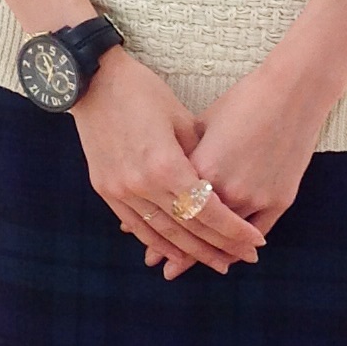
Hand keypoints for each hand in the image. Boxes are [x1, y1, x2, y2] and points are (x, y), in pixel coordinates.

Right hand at [70, 50, 266, 279]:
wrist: (92, 82)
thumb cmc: (143, 91)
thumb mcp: (181, 119)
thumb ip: (199, 157)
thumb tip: (218, 186)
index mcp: (166, 166)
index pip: (207, 211)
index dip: (233, 230)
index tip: (254, 242)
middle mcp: (142, 185)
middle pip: (188, 228)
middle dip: (218, 247)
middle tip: (241, 259)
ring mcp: (121, 190)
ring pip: (161, 233)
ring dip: (189, 252)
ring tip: (215, 262)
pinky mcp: (106, 189)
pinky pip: (136, 224)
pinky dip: (156, 240)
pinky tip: (174, 252)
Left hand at [153, 59, 334, 279]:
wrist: (292, 92)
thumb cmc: (243, 101)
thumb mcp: (203, 126)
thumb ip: (183, 159)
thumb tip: (159, 183)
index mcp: (200, 168)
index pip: (174, 208)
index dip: (159, 231)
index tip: (146, 249)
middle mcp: (226, 189)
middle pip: (197, 230)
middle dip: (179, 254)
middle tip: (165, 270)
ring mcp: (255, 196)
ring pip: (226, 237)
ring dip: (211, 253)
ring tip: (194, 266)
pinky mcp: (280, 199)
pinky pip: (256, 231)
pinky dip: (241, 243)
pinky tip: (230, 252)